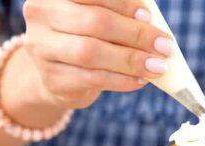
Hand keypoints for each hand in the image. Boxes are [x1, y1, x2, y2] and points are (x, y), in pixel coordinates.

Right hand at [22, 0, 172, 108]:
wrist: (58, 74)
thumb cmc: (85, 36)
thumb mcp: (97, 16)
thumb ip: (119, 13)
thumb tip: (153, 22)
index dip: (123, 4)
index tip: (148, 16)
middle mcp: (40, 15)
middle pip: (94, 22)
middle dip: (134, 34)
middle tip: (164, 46)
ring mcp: (41, 48)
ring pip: (91, 52)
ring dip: (130, 60)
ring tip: (157, 66)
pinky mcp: (52, 78)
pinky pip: (93, 78)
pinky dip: (121, 80)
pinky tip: (140, 80)